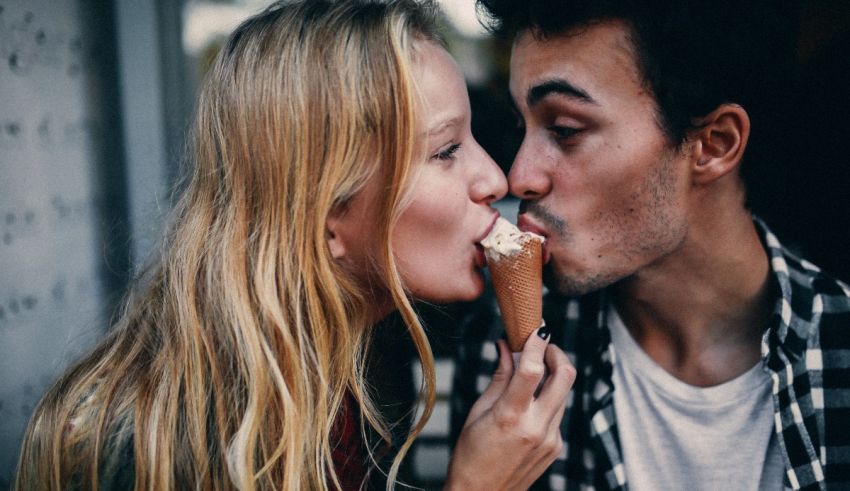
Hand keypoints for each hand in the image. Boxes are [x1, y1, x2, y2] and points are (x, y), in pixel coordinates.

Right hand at [445, 328, 575, 489]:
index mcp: (510, 416)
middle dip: (557, 353)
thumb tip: (506, 347)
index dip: (536, 344)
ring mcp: (551, 439)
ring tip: (533, 371)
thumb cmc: (470, 456)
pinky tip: (530, 404)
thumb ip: (499, 378)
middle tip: (544, 345)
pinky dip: (547, 400)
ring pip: (564, 392)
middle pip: (565, 376)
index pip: (532, 370)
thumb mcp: (478, 413)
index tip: (535, 330)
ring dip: (552, 375)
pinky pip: (558, 412)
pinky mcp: (557, 447)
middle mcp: (536, 427)